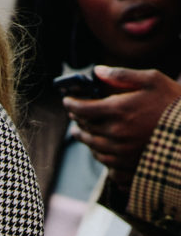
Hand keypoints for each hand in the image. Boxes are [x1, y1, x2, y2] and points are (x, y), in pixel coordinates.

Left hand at [62, 66, 180, 189]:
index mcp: (118, 110)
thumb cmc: (172, 103)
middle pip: (85, 127)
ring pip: (92, 145)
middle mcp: (115, 133)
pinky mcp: (127, 165)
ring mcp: (120, 151)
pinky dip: (97, 151)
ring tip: (79, 132)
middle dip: (77, 120)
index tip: (66, 101)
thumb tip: (97, 71)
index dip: (71, 104)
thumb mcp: (151, 80)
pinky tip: (97, 147)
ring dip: (84, 137)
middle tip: (73, 115)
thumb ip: (122, 75)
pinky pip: (103, 160)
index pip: (82, 109)